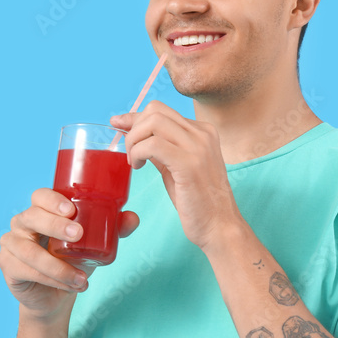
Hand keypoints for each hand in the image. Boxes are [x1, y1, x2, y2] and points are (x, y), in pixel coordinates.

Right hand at [0, 188, 139, 321]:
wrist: (58, 294)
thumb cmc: (75, 259)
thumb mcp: (96, 243)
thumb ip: (114, 230)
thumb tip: (133, 218)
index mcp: (42, 210)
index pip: (40, 196)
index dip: (52, 200)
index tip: (71, 210)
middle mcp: (22, 223)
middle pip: (31, 216)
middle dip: (54, 224)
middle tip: (78, 235)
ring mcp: (12, 244)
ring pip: (28, 250)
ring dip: (57, 265)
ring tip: (82, 278)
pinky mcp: (8, 266)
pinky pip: (26, 270)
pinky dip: (51, 278)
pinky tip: (70, 285)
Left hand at [110, 101, 241, 250]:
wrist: (220, 226)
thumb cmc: (198, 201)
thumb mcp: (178, 167)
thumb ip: (162, 148)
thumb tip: (136, 134)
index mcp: (203, 132)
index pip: (162, 110)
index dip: (135, 116)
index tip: (117, 124)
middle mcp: (203, 134)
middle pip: (155, 110)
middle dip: (133, 129)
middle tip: (130, 154)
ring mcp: (198, 147)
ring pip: (153, 122)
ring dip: (134, 140)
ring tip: (134, 162)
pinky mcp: (189, 164)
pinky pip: (153, 144)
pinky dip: (138, 152)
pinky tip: (138, 167)